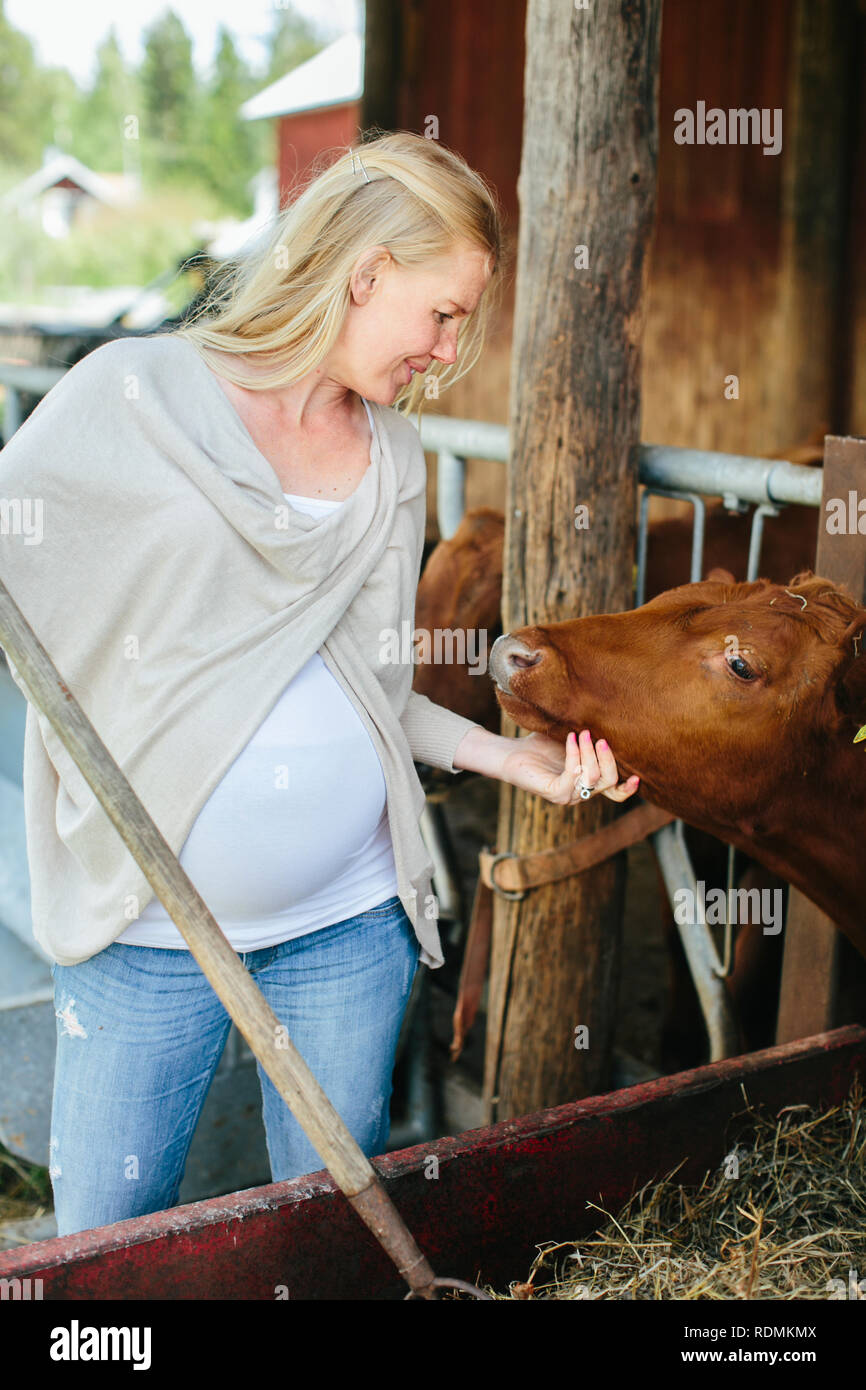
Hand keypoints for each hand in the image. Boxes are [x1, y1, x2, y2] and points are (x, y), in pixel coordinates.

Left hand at [499, 728, 639, 805]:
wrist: (511, 752)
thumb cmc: (541, 744)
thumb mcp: (572, 739)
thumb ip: (591, 738)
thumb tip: (611, 721)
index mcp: (588, 782)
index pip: (615, 793)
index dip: (629, 788)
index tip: (639, 776)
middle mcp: (581, 792)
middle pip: (610, 782)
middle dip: (608, 758)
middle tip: (600, 737)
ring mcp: (568, 795)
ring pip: (593, 778)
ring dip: (589, 752)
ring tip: (580, 732)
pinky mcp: (554, 792)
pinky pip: (574, 775)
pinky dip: (574, 754)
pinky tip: (569, 739)